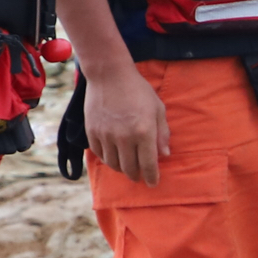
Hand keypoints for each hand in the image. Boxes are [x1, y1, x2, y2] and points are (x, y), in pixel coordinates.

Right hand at [83, 63, 170, 186]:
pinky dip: (107, 158)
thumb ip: (162, 133)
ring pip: (113, 164)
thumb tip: (164, 155)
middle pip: (130, 168)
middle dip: (136, 176)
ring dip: (121, 169)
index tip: (153, 183)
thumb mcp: (157, 109)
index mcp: (144, 132)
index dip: (151, 177)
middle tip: (139, 176)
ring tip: (127, 167)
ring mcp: (106, 135)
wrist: (110, 75)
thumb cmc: (138, 90)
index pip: (148, 165)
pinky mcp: (92, 131)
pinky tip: (113, 156)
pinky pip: (99, 154)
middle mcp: (124, 137)